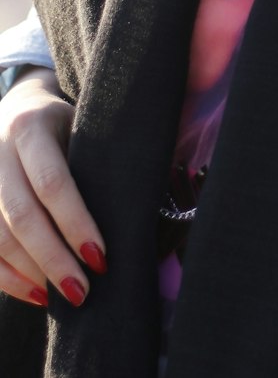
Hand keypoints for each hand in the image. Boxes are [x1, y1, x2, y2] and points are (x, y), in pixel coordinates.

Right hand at [0, 67, 105, 307]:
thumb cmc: (64, 122)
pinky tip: (35, 294)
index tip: (101, 257)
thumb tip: (138, 208)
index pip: (53, 182)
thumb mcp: (82, 124)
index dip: (76, 223)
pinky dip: (7, 278)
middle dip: (54, 258)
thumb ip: (97, 160)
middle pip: (23, 215)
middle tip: (82, 291)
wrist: (17, 105)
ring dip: (30, 274)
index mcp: (31, 127)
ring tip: (62, 297)